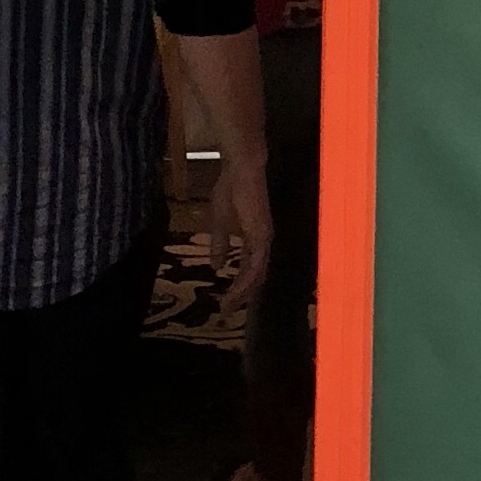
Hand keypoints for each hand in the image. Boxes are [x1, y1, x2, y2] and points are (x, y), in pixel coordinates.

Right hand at [202, 151, 271, 314]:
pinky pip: (255, 264)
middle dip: (241, 295)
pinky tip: (235, 289)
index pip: (249, 269)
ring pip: (256, 275)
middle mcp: (262, 243)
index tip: (225, 301)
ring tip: (229, 305)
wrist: (241, 170)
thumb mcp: (219, 222)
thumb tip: (216, 266)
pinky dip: (246, 279)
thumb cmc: (230, 189)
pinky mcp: (261, 235)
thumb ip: (219, 244)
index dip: (239, 286)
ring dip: (243, 292)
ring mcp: (264, 240)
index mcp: (254, 239)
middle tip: (227, 310)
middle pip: (255, 277)